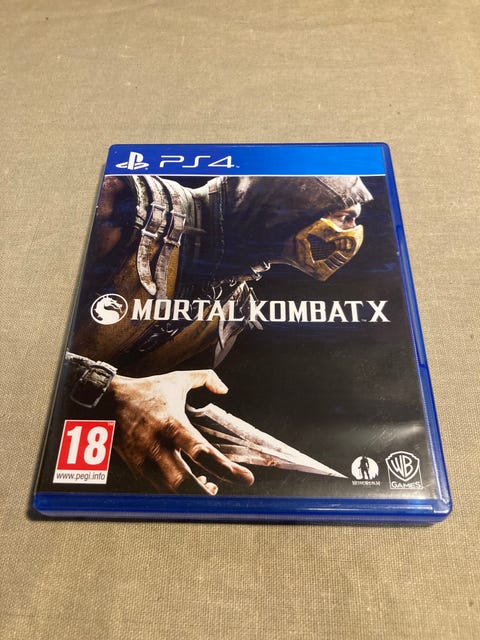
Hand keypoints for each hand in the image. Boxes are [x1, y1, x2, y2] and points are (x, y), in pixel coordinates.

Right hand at [106, 369, 254, 493]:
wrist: (105, 400)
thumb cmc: (145, 391)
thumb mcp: (177, 379)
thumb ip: (205, 378)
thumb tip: (224, 389)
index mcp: (172, 424)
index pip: (202, 452)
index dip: (226, 469)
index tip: (245, 478)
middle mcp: (158, 446)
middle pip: (184, 482)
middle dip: (205, 494)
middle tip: (222, 493)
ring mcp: (145, 460)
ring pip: (171, 491)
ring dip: (193, 494)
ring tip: (209, 488)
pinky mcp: (137, 468)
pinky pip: (160, 487)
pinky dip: (178, 490)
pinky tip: (190, 484)